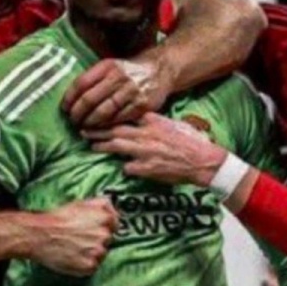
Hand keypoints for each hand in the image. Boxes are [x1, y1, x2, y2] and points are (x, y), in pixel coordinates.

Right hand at [34, 197, 117, 275]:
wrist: (40, 234)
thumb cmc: (58, 218)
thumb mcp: (82, 203)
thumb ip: (101, 205)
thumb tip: (112, 208)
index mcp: (105, 217)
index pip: (115, 224)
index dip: (103, 226)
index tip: (92, 229)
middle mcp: (105, 234)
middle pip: (108, 240)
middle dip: (96, 239)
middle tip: (79, 237)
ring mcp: (98, 251)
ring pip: (101, 254)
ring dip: (91, 252)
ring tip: (74, 247)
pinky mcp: (90, 265)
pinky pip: (92, 266)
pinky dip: (84, 264)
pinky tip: (73, 256)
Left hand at [62, 57, 172, 127]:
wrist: (159, 70)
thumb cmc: (128, 71)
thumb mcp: (110, 67)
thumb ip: (93, 79)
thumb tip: (71, 99)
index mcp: (107, 66)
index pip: (81, 83)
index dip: (70, 98)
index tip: (64, 108)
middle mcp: (119, 77)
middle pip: (90, 99)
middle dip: (77, 114)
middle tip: (72, 121)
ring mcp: (131, 92)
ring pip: (103, 112)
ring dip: (90, 122)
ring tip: (83, 127)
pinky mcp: (141, 105)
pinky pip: (119, 119)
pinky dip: (107, 126)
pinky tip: (100, 129)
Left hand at [83, 112, 225, 186]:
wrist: (203, 160)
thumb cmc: (192, 141)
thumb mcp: (174, 123)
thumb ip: (156, 121)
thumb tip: (143, 117)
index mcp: (153, 122)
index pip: (126, 117)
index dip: (109, 118)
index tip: (97, 117)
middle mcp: (146, 135)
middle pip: (116, 131)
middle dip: (98, 130)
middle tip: (83, 130)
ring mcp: (145, 152)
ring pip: (118, 147)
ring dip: (103, 146)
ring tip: (91, 145)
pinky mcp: (147, 169)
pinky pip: (129, 167)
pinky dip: (125, 167)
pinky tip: (123, 168)